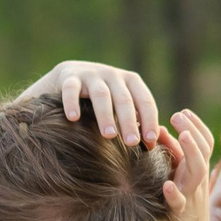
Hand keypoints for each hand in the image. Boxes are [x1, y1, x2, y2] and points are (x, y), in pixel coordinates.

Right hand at [31, 61, 161, 146]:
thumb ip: (136, 119)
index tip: (150, 141)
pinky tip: (73, 119)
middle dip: (129, 121)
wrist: (68, 77)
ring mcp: (90, 75)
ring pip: (101, 94)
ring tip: (109, 136)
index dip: (149, 120)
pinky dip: (72, 103)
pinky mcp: (69, 78)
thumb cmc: (102, 98)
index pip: (144, 100)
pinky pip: (71, 89)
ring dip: (106, 115)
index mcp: (130, 81)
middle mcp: (112, 75)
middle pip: (124, 99)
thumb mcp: (120, 104)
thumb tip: (152, 146)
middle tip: (132, 143)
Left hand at [155, 109, 214, 219]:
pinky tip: (166, 185)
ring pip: (197, 171)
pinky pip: (179, 203)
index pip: (204, 142)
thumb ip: (172, 154)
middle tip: (177, 115)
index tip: (183, 112)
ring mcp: (190, 196)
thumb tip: (160, 129)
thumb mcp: (178, 177)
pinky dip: (174, 194)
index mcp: (196, 170)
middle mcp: (197, 181)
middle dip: (192, 130)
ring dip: (190, 152)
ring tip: (182, 136)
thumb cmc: (181, 206)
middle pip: (202, 150)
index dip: (196, 125)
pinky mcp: (180, 214)